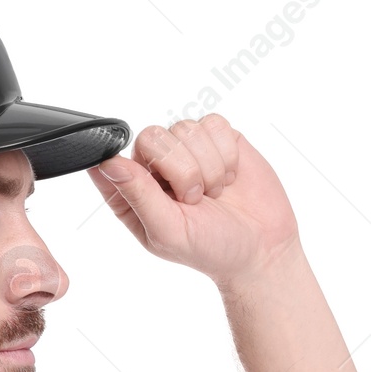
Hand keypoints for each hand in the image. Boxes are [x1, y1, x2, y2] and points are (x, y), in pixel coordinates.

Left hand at [89, 115, 300, 285]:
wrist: (262, 247)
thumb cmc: (210, 247)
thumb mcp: (168, 230)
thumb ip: (138, 195)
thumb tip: (108, 163)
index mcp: (131, 193)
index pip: (111, 159)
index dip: (132, 165)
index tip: (154, 183)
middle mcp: (154, 166)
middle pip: (152, 137)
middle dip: (181, 171)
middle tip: (195, 199)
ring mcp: (186, 149)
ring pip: (186, 128)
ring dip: (208, 166)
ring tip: (214, 192)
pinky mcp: (217, 137)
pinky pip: (214, 124)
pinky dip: (226, 153)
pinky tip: (229, 177)